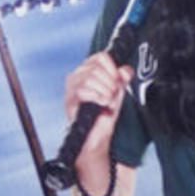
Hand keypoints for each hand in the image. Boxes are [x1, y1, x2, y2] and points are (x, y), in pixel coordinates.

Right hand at [61, 51, 133, 180]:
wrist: (97, 138)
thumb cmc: (104, 116)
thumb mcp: (118, 93)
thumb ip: (122, 79)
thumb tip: (125, 70)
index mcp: (89, 71)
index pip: (100, 57)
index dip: (113, 68)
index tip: (118, 80)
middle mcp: (77, 77)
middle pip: (95, 67)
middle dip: (109, 83)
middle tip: (112, 95)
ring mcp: (71, 88)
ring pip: (89, 78)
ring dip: (104, 91)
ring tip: (107, 102)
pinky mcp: (69, 101)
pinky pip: (82, 90)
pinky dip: (97, 97)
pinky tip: (102, 104)